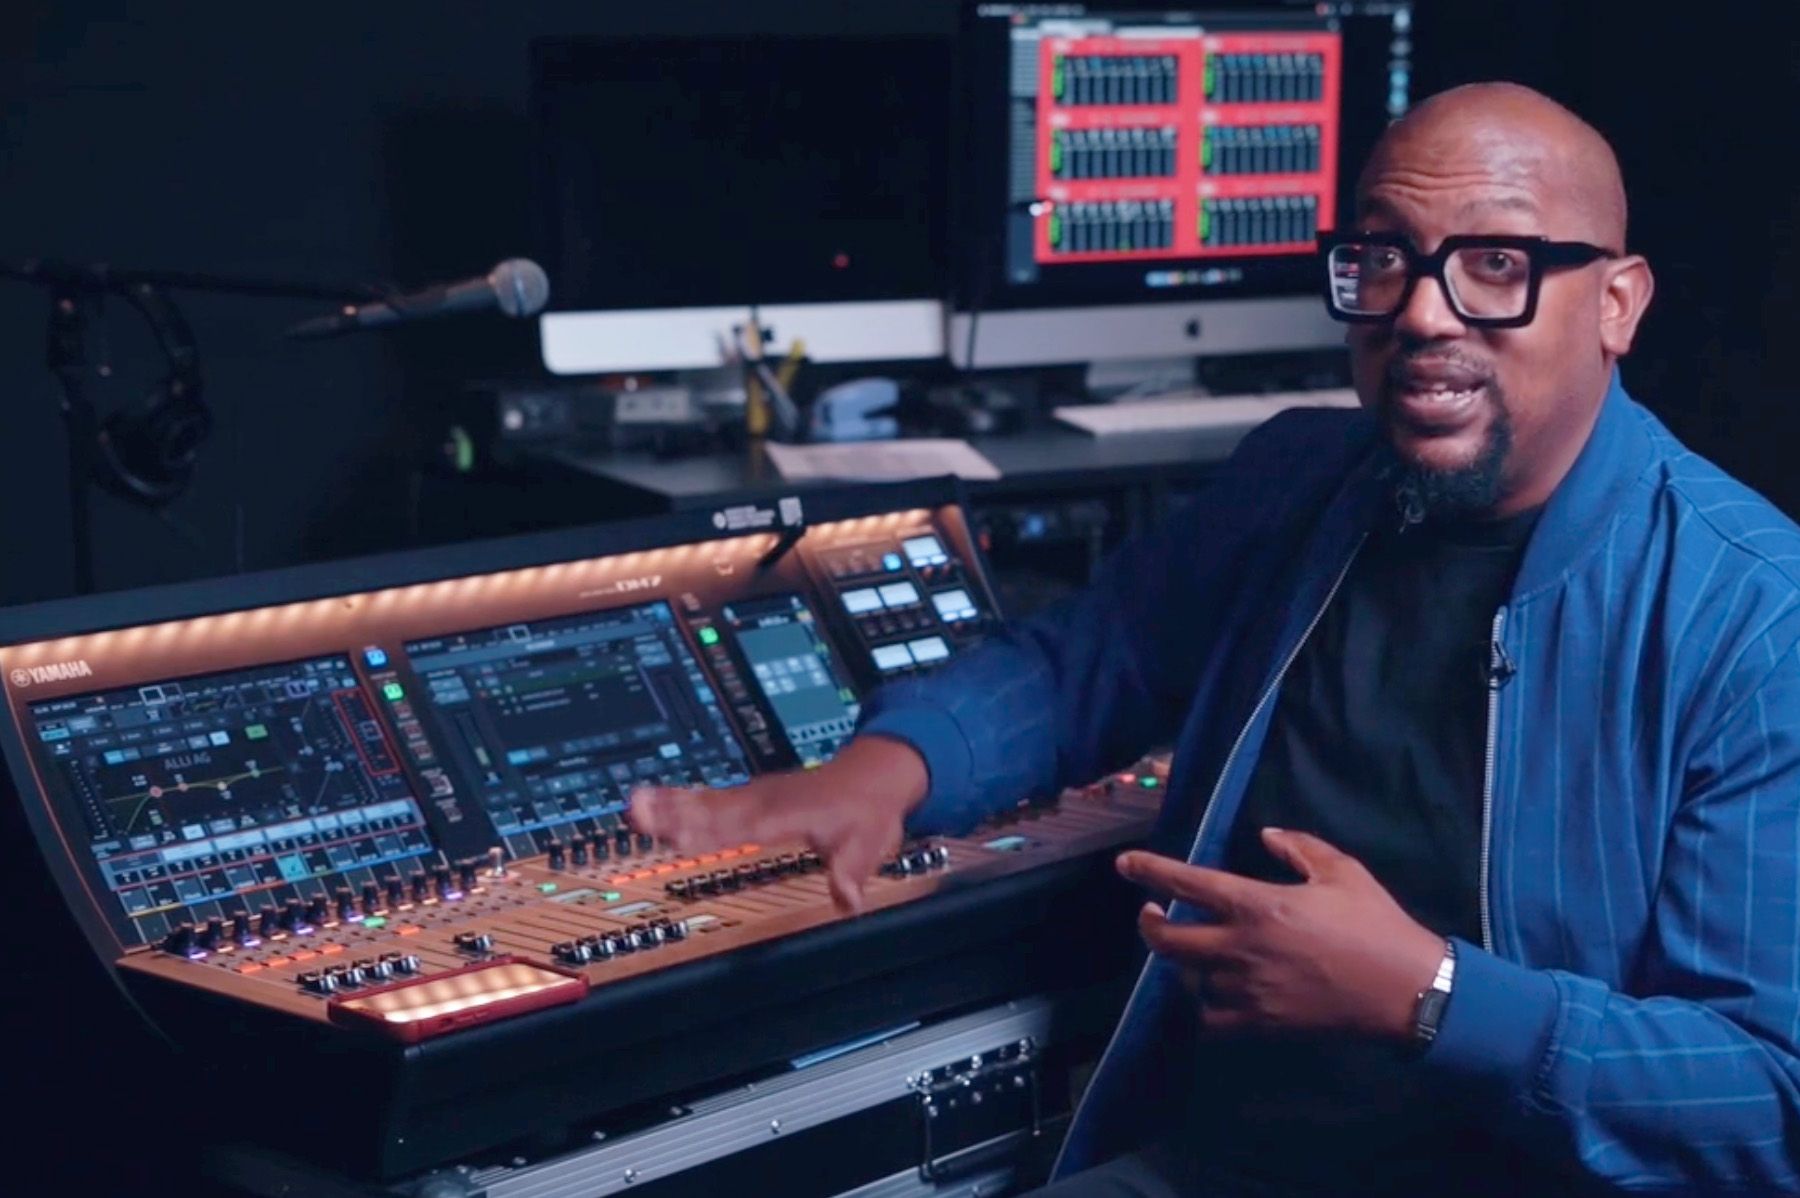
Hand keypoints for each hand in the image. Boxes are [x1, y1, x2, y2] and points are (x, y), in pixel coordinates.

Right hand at [628, 736, 928, 912]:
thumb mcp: (868, 844)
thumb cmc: (868, 812)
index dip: (712, 830)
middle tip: (637, 810)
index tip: (679, 835)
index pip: (743, 825)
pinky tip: (656, 802)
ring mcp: (755, 797)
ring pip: (707, 800)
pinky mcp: (751, 798)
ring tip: (634, 804)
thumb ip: (851, 871)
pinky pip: (711, 799)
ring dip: (670, 803)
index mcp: (788, 814)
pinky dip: (682, 800)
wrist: (874, 774)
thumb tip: (847, 900)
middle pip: (713, 808)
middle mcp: (765, 802)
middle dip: (675, 811)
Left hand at [1118, 828, 1445, 1040]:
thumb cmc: (1374, 923)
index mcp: (1257, 904)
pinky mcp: (1259, 1022)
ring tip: (1190, 951)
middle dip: (1149, 925)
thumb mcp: (1341, 870)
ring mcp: (1247, 988)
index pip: (1186, 883)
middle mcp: (1241, 946)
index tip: (1124, 864)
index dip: (1149, 870)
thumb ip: (1298, 847)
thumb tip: (1265, 835)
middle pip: (1168, 939)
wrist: (1404, 989)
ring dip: (1183, 963)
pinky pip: (1211, 1017)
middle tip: (1150, 913)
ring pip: (1188, 978)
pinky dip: (1204, 1004)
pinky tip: (1212, 992)